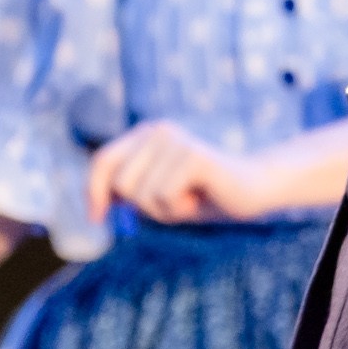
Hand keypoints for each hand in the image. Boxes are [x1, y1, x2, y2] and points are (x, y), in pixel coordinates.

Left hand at [86, 120, 262, 225]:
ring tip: (189, 199)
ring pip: (140, 194)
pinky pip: (163, 196)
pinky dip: (178, 209)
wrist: (254, 190)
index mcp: (147, 133)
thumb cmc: (202, 194)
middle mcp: (160, 130)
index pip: (103, 161)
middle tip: (172, 203)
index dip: (93, 192)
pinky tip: (199, 199)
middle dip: (141, 206)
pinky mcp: (194, 156)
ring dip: (163, 210)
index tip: (97, 219)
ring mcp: (178, 141)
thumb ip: (126, 193)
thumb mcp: (155, 195)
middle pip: (120, 183)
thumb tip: (95, 204)